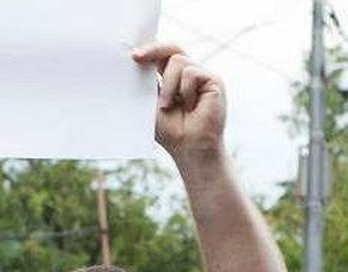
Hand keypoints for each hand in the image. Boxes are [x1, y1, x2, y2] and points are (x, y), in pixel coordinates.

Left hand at [132, 44, 225, 158]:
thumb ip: (149, 81)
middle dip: (153, 50)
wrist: (189, 148)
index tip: (133, 56)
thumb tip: (136, 59)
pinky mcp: (214, 81)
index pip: (164, 55)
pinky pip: (191, 73)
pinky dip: (183, 91)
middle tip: (136, 57)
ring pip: (178, 61)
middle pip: (173, 48)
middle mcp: (191, 74)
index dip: (150, 51)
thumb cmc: (171, 131)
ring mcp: (203, 76)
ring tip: (168, 106)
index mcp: (175, 78)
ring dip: (167, 85)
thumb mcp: (152, 102)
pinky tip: (190, 107)